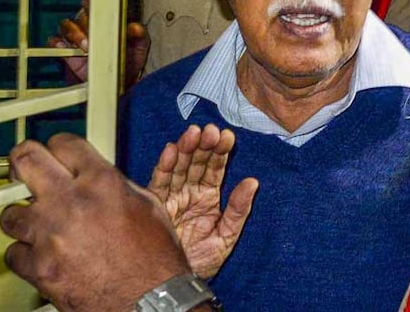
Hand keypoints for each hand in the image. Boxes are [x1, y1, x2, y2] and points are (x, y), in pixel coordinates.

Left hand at [0, 134, 190, 311]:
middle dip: (24, 160)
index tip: (56, 153)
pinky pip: (14, 254)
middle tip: (24, 168)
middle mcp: (71, 203)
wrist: (151, 302)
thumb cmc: (156, 260)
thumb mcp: (147, 205)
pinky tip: (42, 254)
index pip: (63, 143)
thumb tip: (93, 177)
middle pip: (26, 160)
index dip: (60, 147)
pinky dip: (26, 255)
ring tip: (37, 224)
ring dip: (23, 217)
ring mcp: (50, 236)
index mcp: (101, 183)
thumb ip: (113, 185)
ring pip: (10, 213)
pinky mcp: (39, 269)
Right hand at [48, 0, 149, 89]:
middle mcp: (88, 25)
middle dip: (86, 24)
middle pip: (80, 15)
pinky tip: (66, 48)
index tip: (92, 6)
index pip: (94, 3)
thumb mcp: (139, 47)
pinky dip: (58, 44)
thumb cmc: (129, 62)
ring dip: (74, 34)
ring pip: (66, 25)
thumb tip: (136, 27)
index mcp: (105, 19)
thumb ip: (139, 35)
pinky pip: (55, 42)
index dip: (91, 2)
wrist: (119, 84)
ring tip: (85, 47)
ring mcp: (75, 37)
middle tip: (94, 36)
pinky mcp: (65, 51)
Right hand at [148, 124, 258, 279]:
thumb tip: (253, 182)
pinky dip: (165, 166)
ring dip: (186, 149)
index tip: (227, 136)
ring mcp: (173, 196)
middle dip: (203, 145)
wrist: (179, 278)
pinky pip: (159, 182)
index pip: (215, 168)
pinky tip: (172, 150)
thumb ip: (239, 209)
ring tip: (193, 133)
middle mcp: (190, 192)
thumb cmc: (203, 259)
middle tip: (210, 130)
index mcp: (208, 196)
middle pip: (196, 162)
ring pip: (179, 167)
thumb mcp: (226, 236)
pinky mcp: (156, 204)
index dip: (221, 152)